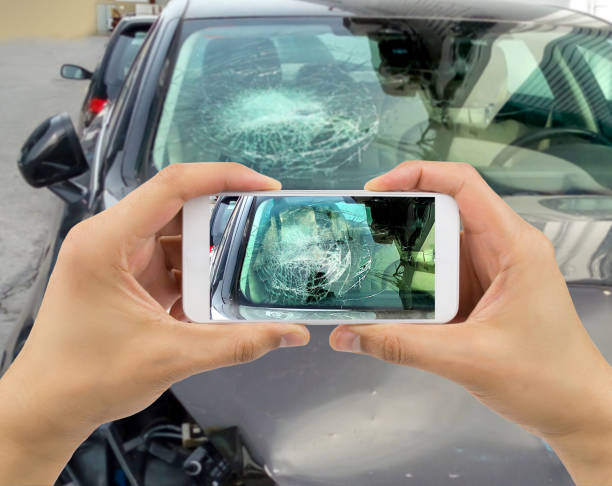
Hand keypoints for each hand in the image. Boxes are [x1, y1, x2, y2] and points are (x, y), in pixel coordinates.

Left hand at [0, 163, 308, 484]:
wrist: (48, 407)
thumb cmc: (91, 378)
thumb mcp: (172, 357)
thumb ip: (238, 343)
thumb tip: (294, 335)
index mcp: (107, 242)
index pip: (172, 185)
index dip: (223, 177)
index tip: (265, 188)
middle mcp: (109, 238)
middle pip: (178, 207)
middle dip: (224, 218)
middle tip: (266, 229)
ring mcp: (117, 256)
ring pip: (177, 235)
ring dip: (210, 252)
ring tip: (249, 264)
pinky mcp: (125, 275)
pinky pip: (169, 260)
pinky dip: (196, 274)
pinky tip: (219, 292)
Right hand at [330, 161, 611, 485]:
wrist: (574, 408)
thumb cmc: (545, 378)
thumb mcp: (467, 359)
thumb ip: (401, 345)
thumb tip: (347, 335)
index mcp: (513, 246)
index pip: (463, 184)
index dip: (416, 175)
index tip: (375, 189)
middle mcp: (503, 248)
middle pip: (445, 210)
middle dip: (401, 214)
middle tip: (361, 227)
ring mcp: (492, 269)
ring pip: (440, 243)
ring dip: (405, 251)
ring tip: (366, 259)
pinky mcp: (481, 289)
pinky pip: (442, 271)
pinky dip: (415, 278)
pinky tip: (391, 291)